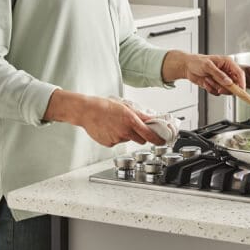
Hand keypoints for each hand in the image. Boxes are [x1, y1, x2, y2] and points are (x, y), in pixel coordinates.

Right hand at [45, 91, 164, 146]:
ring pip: (128, 140)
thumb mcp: (125, 106)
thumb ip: (139, 114)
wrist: (87, 111)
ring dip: (126, 135)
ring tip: (116, 124)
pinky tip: (109, 128)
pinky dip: (116, 137)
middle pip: (140, 140)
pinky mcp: (109, 143)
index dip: (157, 139)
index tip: (162, 141)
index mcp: (131, 121)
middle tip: (135, 128)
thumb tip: (150, 119)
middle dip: (141, 136)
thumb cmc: (104, 106)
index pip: (149, 134)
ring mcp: (116, 139)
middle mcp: (125, 132)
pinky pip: (117, 142)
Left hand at [180, 53, 245, 95]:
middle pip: (234, 84)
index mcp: (227, 63)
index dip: (242, 82)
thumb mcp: (207, 66)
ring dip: (215, 87)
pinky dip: (211, 89)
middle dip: (226, 88)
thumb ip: (219, 74)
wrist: (187, 67)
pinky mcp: (216, 85)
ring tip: (208, 80)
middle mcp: (226, 72)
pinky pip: (217, 92)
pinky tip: (205, 82)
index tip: (241, 90)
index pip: (239, 73)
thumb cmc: (197, 62)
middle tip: (218, 87)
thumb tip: (228, 81)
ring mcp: (221, 79)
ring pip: (225, 90)